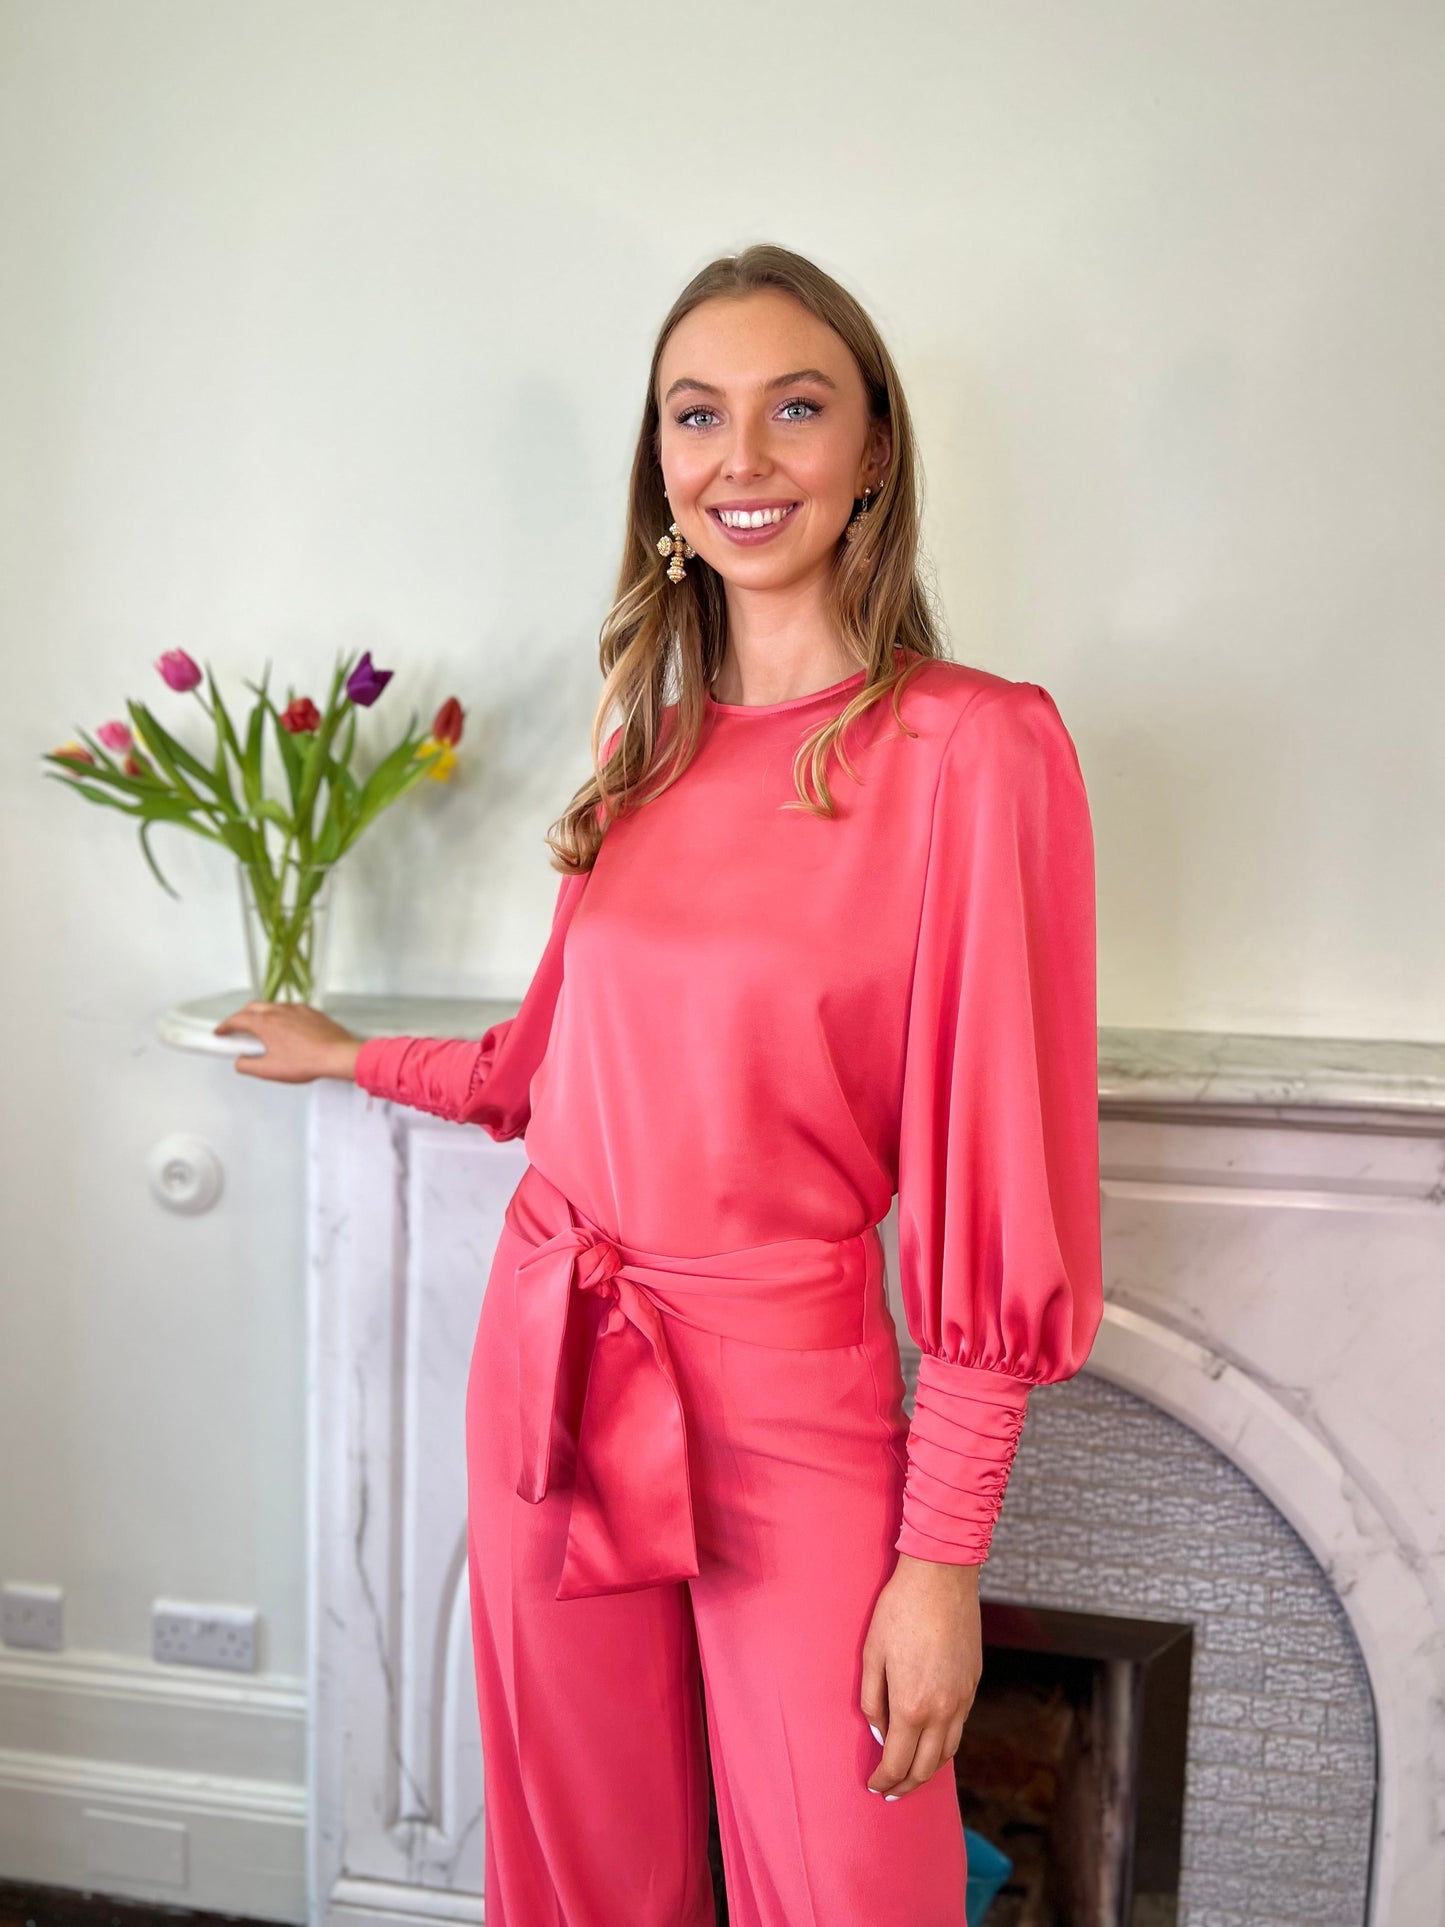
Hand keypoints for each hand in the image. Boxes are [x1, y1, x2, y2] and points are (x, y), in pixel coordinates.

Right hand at [212, 1000, 363, 1084]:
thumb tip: (240, 1062)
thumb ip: (248, 1066)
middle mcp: (279, 1011)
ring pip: (273, 1006)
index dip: (225, 1026)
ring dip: (262, 1014)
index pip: (237, 1020)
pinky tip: (287, 1028)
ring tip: (262, 1028)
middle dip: (241, 1015)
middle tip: (238, 1028)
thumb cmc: (305, 1062)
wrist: (337, 1055)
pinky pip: (291, 1009)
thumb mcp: (269, 1070)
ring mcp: (297, 1009)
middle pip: (253, 1007)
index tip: (220, 1031)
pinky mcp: (312, 1012)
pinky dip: (281, 1015)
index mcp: (265, 1023)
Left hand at [860, 1552, 980, 1798]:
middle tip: (892, 1791)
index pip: (898, 1761)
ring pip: (949, 1751)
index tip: (875, 1786)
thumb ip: (873, 1700)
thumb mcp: (872, 1654)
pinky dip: (945, 1744)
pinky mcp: (973, 1683)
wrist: (942, 1578)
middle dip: (907, 1784)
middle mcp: (943, 1710)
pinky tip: (932, 1741)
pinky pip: (960, 1726)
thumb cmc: (899, 1610)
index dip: (885, 1779)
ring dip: (929, 1769)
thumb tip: (879, 1732)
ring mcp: (963, 1698)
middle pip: (927, 1766)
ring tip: (912, 1775)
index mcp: (912, 1706)